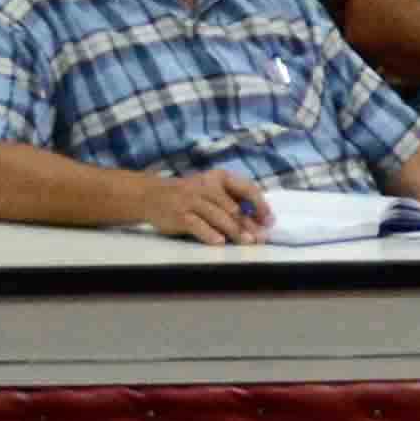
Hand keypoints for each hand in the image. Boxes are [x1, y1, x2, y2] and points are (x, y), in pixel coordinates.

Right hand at [140, 167, 269, 245]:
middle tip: (260, 238)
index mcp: (219, 178)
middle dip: (249, 224)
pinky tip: (219, 242)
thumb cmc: (188, 195)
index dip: (260, 204)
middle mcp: (206, 186)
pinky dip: (209, 233)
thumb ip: (231, 199)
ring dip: (234, 230)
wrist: (150, 195)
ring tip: (247, 242)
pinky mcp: (179, 214)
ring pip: (218, 216)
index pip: (246, 188)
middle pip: (233, 207)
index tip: (269, 220)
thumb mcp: (210, 189)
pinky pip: (197, 224)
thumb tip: (258, 219)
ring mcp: (191, 200)